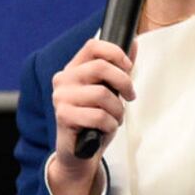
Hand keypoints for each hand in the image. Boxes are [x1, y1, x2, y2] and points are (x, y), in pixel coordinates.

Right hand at [45, 35, 135, 194]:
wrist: (79, 152)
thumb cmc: (94, 120)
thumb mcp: (109, 92)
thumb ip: (118, 69)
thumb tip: (133, 42)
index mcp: (73, 69)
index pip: (93, 46)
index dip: (115, 52)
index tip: (128, 67)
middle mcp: (63, 79)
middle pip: (101, 67)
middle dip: (124, 82)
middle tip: (130, 96)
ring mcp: (61, 97)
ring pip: (102, 94)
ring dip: (117, 110)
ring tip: (114, 118)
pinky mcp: (63, 115)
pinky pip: (98, 115)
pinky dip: (109, 124)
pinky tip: (105, 129)